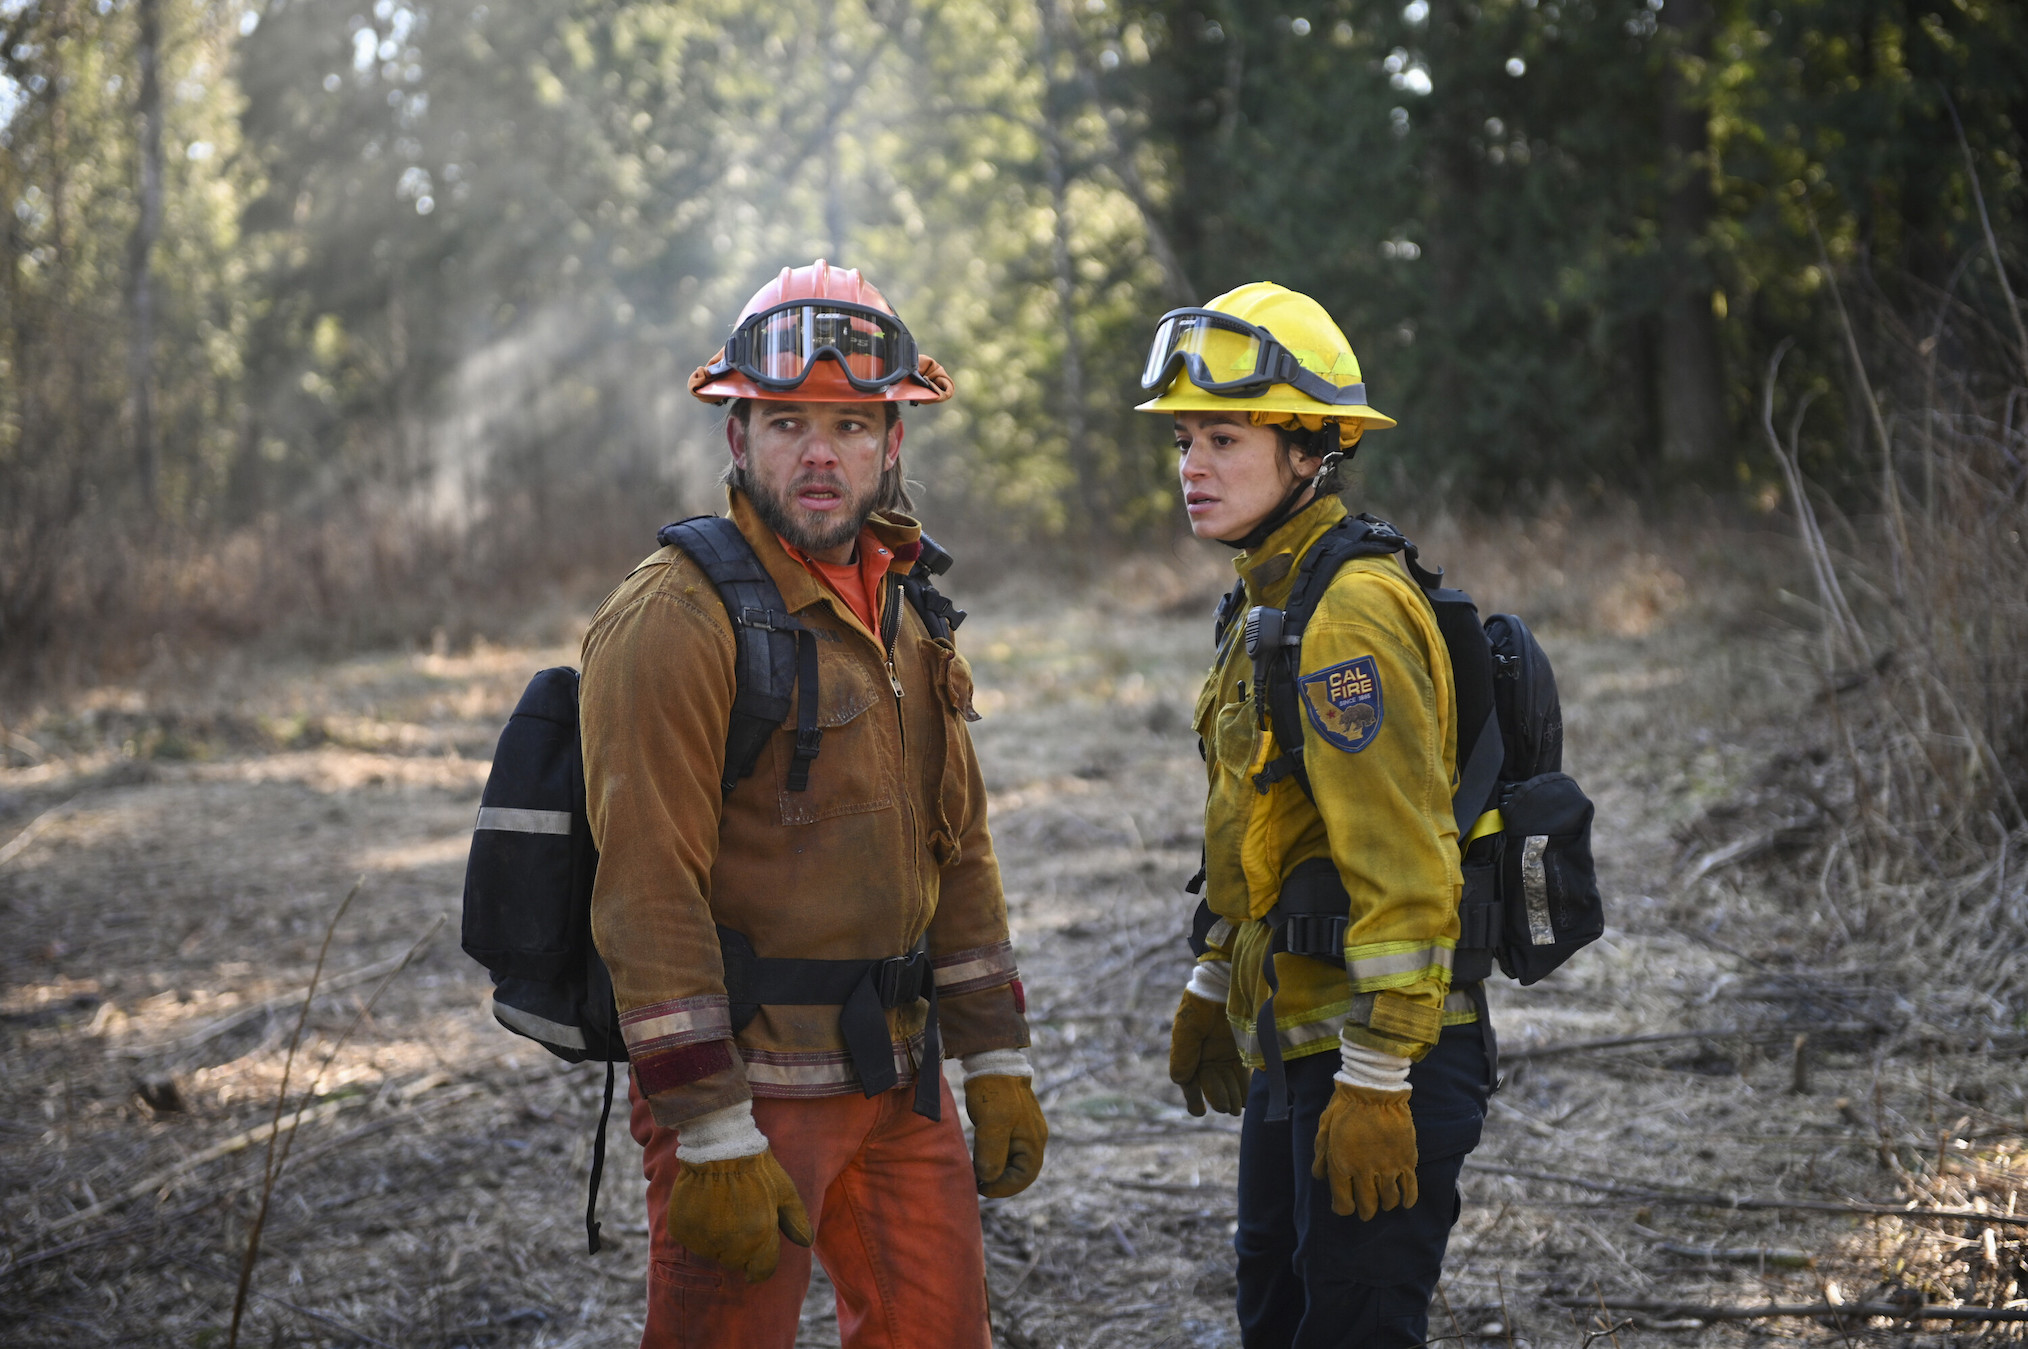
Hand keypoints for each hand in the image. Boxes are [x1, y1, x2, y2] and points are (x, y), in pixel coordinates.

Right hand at [664, 1147, 812, 1281]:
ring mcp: (703, 1239)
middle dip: (741, 1248)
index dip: (762, 1266)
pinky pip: (693, 1240)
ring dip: (719, 1239)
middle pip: (736, 1262)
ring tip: (722, 1208)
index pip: (762, 1270)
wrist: (718, 1147)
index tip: (758, 1263)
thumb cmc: (757, 1168)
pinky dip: (699, 1230)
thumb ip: (796, 1220)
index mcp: (758, 1238)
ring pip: (713, 1251)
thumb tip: (806, 1242)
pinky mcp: (682, 1231)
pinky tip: (704, 1206)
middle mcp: (730, 1245)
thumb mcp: (785, 1191)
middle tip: (740, 1218)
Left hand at [964, 1074, 1047, 1197]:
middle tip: (977, 1182)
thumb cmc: (995, 1092)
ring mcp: (1024, 1131)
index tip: (982, 1187)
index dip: (1004, 1188)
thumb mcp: (993, 1124)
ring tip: (976, 1170)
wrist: (993, 1062)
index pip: (1024, 1177)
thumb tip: (989, 1178)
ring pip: (1011, 1161)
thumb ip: (992, 1153)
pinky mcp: (1013, 1125)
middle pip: (1019, 1171)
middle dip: (999, 1180)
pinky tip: (978, 1154)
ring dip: (995, 1169)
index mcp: (1033, 1141)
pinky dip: (994, 1157)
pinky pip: (1006, 1149)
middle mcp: (1033, 1138)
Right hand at [1169, 990, 1247, 1116]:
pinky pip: (1241, 1074)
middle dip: (1217, 1098)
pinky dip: (1242, 1087)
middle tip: (1226, 1108)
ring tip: (1235, 1108)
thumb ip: (1183, 1054)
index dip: (1193, 1099)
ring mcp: (1224, 1055)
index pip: (1190, 1082)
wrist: (1223, 984)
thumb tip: (1179, 1081)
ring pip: (1227, 1083)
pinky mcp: (1240, 1051)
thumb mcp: (1187, 1028)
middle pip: (1211, 1085)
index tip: (1199, 1112)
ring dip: (1231, 1097)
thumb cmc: (1200, 1005)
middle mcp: (1206, 1058)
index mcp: (1189, 1054)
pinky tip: (1244, 1099)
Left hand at [1311, 1081, 1417, 1219]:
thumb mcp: (1324, 1129)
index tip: (1345, 1208)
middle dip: (1365, 1212)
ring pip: (1389, 1199)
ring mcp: (1388, 1166)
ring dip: (1385, 1205)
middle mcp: (1365, 1170)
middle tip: (1366, 1212)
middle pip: (1368, 1205)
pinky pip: (1410, 1188)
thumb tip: (1319, 1176)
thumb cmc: (1345, 1107)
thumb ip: (1321, 1156)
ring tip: (1383, 1203)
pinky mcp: (1407, 1160)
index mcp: (1341, 1164)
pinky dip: (1408, 1199)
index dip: (1343, 1209)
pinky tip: (1405, 1203)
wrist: (1374, 1090)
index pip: (1343, 1202)